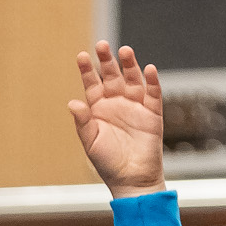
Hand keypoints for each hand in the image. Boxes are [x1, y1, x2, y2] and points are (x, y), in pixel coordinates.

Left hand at [68, 41, 165, 197]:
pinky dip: (152, 81)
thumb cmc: (108, 163)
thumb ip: (82, 122)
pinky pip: (153, 94)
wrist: (132, 180)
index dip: (87, 69)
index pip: (92, 83)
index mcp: (98, 108)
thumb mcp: (91, 142)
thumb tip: (72, 103)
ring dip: (130, 65)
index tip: (82, 56)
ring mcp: (135, 106)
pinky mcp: (152, 114)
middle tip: (102, 45)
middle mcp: (116, 103)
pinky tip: (149, 69)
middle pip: (112, 75)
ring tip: (125, 51)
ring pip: (133, 79)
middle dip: (107, 60)